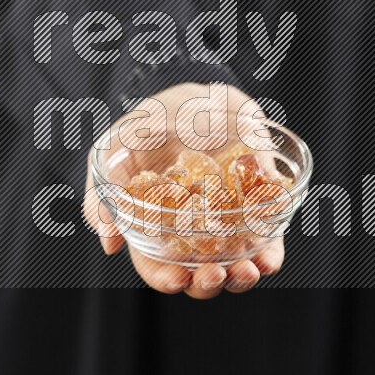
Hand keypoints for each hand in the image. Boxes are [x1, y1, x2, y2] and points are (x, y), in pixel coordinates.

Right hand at [83, 83, 285, 298]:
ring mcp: (228, 220)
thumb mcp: (116, 151)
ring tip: (248, 270)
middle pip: (199, 273)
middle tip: (214, 274)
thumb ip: (103, 194)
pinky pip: (268, 237)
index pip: (158, 265)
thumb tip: (109, 243)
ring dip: (243, 275)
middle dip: (207, 282)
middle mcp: (193, 230)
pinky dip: (271, 253)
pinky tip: (269, 258)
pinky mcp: (258, 205)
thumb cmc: (151, 124)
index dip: (166, 278)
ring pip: (236, 263)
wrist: (197, 92)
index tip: (177, 278)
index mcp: (157, 225)